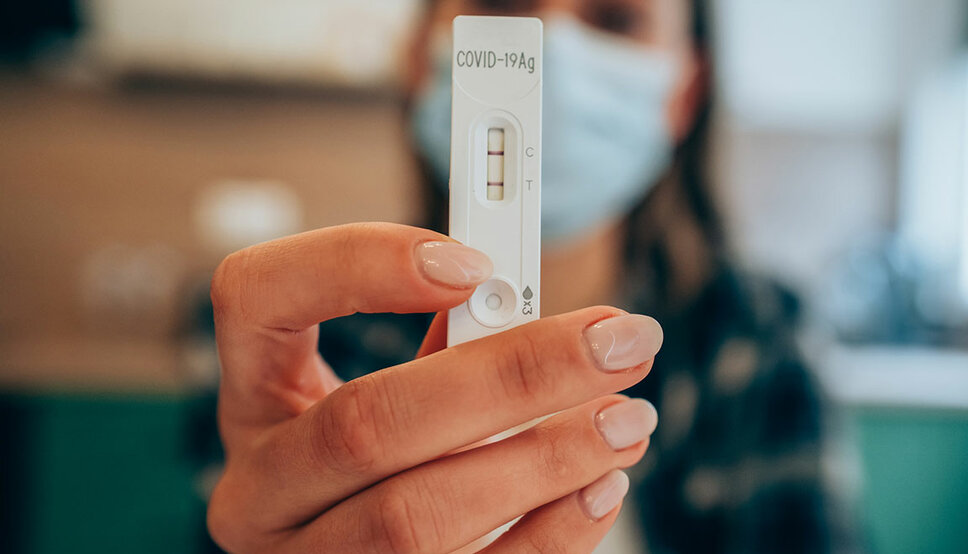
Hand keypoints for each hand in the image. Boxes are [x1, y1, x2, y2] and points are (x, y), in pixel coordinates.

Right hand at [206, 222, 662, 552]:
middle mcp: (260, 491)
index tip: (474, 265)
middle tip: (615, 340)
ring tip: (627, 417)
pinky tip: (601, 486)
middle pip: (368, 423)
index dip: (357, 264)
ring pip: (417, 516)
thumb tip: (549, 325)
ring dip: (543, 460)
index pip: (256, 297)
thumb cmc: (387, 455)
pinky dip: (551, 533)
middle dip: (510, 375)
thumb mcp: (388, 390)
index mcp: (256, 401)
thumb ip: (445, 349)